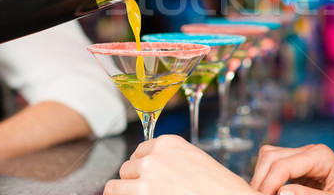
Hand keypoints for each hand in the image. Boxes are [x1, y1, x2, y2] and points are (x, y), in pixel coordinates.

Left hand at [104, 135, 258, 194]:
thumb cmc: (217, 188)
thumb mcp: (194, 162)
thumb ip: (170, 160)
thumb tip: (150, 169)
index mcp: (168, 143)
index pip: (140, 152)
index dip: (144, 168)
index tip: (150, 179)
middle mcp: (154, 156)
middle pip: (128, 167)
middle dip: (135, 181)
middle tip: (151, 192)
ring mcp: (145, 176)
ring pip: (116, 185)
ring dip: (127, 193)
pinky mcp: (139, 194)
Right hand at [250, 144, 333, 194]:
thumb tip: (281, 192)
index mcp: (321, 155)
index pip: (283, 164)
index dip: (268, 184)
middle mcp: (309, 150)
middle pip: (271, 155)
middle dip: (261, 179)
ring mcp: (302, 155)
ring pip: (269, 156)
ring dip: (262, 175)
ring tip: (263, 194)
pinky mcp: (297, 164)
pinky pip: (274, 164)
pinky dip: (267, 177)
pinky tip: (269, 192)